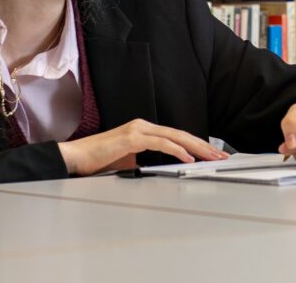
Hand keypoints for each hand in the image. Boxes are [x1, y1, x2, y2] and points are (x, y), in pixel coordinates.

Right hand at [57, 119, 228, 175]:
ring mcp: (138, 130)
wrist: (75, 158)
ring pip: (175, 137)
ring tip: (211, 157)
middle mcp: (144, 126)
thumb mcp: (128, 162)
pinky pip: (160, 143)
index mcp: (144, 130)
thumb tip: (161, 170)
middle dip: (204, 145)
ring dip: (196, 147)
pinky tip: (188, 157)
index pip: (177, 137)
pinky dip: (176, 150)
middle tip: (221, 155)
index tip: (211, 154)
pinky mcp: (131, 138)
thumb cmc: (98, 161)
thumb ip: (145, 162)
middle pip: (181, 134)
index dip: (196, 145)